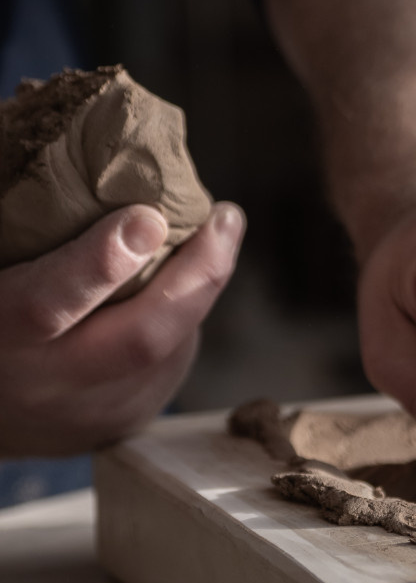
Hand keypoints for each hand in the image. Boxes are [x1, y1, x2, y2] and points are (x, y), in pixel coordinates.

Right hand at [0, 201, 243, 456]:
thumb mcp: (0, 260)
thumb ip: (36, 229)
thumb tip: (86, 161)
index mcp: (0, 331)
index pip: (46, 305)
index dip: (101, 262)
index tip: (148, 216)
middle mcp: (44, 384)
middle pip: (140, 340)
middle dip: (197, 276)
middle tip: (226, 219)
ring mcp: (89, 414)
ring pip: (170, 348)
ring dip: (197, 290)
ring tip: (208, 239)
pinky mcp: (125, 421)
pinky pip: (172, 361)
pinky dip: (183, 317)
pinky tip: (180, 287)